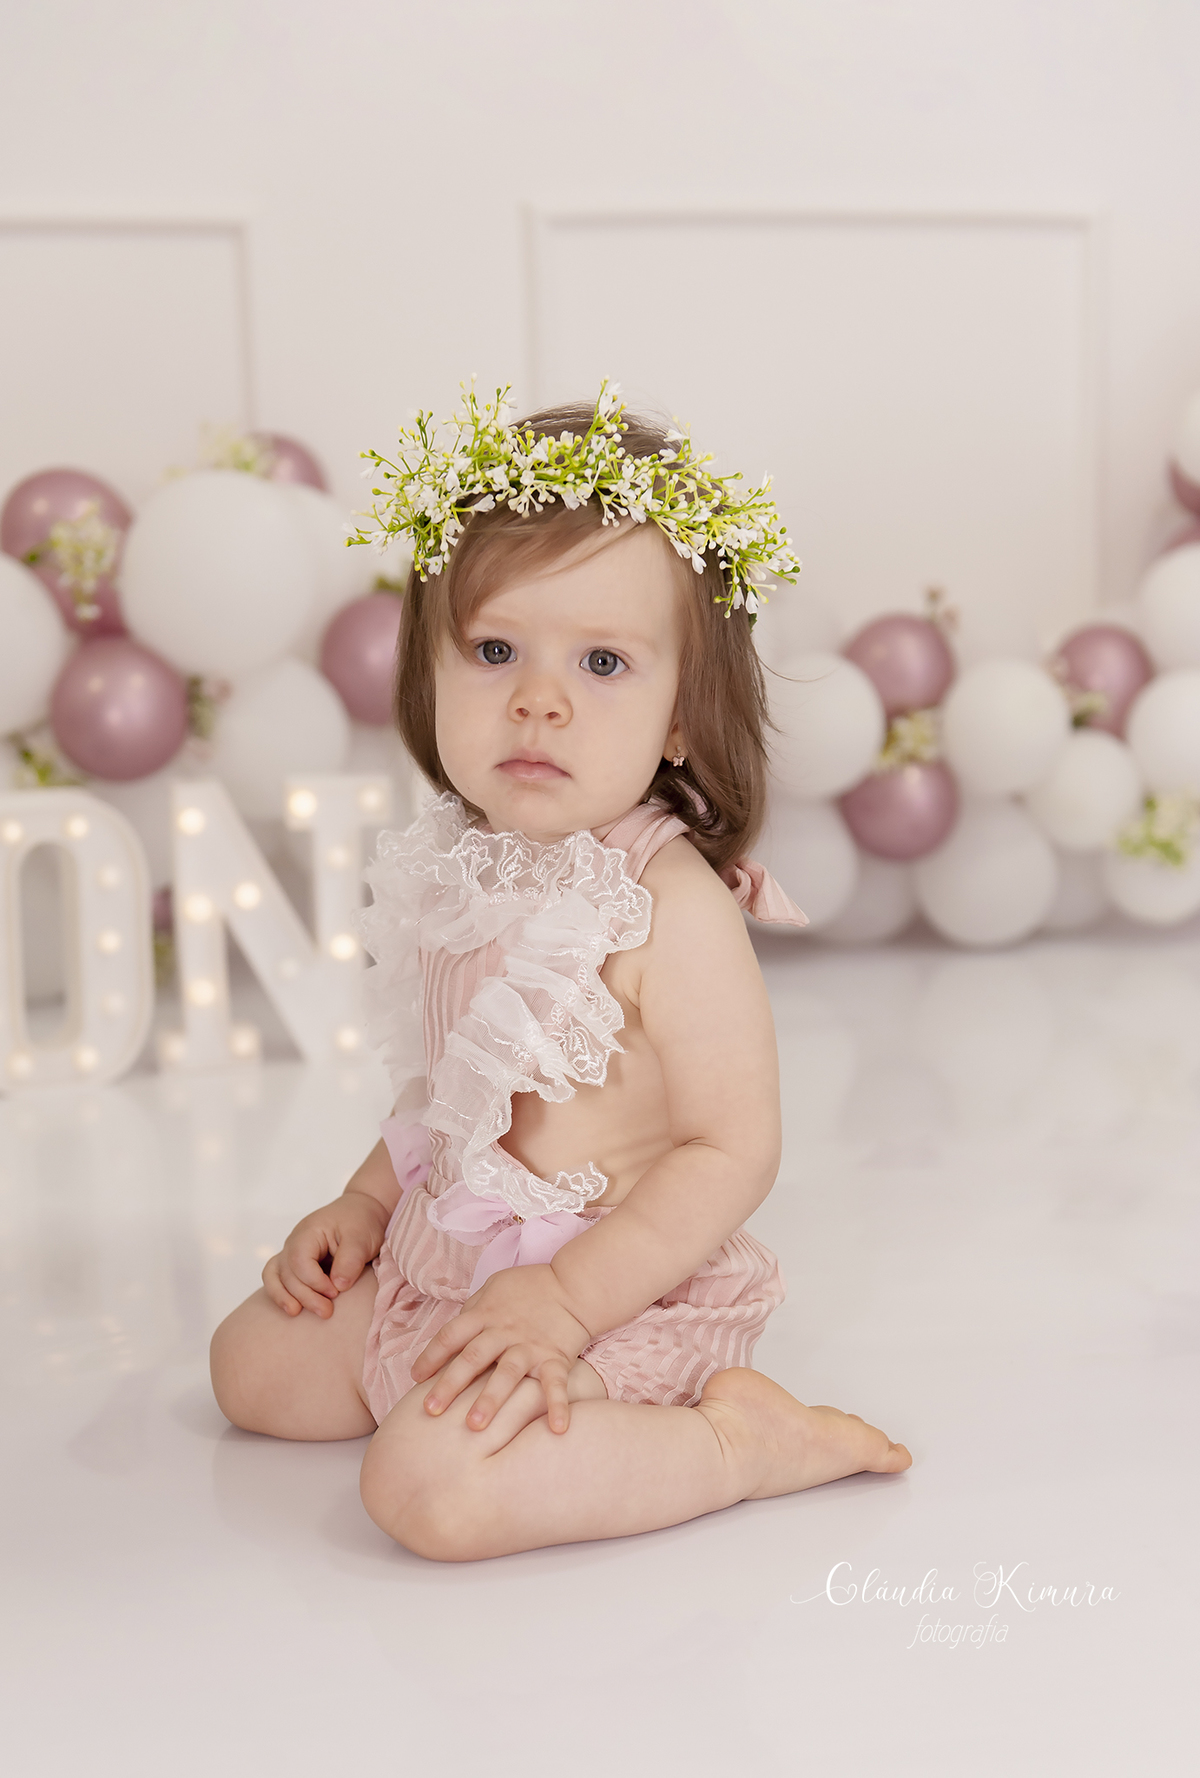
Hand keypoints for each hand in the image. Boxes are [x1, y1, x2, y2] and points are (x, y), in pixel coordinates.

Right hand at [262, 1191, 388, 1318]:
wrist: (361, 1211)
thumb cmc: (361, 1222)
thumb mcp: (361, 1238)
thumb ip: (349, 1261)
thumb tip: (337, 1286)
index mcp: (309, 1231)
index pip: (300, 1261)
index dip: (315, 1282)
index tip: (336, 1292)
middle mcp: (294, 1241)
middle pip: (287, 1273)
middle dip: (305, 1296)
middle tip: (327, 1312)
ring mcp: (291, 1251)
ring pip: (274, 1276)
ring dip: (284, 1297)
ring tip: (296, 1313)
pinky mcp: (295, 1263)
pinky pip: (276, 1278)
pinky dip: (280, 1293)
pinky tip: (293, 1308)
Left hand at [411, 1264, 592, 1433]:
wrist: (574, 1285)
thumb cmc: (530, 1287)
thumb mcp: (494, 1287)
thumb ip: (472, 1311)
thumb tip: (451, 1334)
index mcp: (486, 1314)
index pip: (451, 1335)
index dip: (431, 1356)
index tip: (416, 1378)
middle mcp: (504, 1332)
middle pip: (473, 1357)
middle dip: (450, 1384)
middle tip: (431, 1410)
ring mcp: (530, 1347)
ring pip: (507, 1373)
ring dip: (491, 1399)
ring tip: (475, 1426)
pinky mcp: (555, 1358)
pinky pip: (556, 1384)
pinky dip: (558, 1405)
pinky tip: (557, 1429)